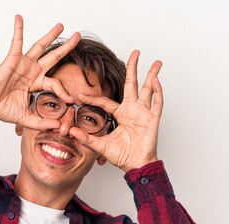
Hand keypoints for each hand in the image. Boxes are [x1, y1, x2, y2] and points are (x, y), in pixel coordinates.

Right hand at [0, 15, 80, 130]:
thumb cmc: (2, 109)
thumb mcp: (26, 119)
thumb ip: (42, 123)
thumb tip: (58, 127)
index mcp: (35, 84)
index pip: (55, 84)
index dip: (64, 92)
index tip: (72, 101)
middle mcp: (31, 71)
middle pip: (53, 57)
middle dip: (66, 47)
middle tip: (78, 37)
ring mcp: (23, 64)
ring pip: (40, 46)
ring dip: (50, 35)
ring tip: (61, 25)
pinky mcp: (13, 59)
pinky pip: (16, 41)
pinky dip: (18, 29)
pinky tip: (19, 18)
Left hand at [69, 50, 162, 171]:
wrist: (136, 165)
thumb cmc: (122, 156)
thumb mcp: (101, 146)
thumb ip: (87, 138)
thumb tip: (71, 131)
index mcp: (121, 115)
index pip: (106, 102)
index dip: (93, 98)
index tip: (80, 95)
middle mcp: (133, 110)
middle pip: (133, 84)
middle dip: (133, 68)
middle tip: (135, 52)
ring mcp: (144, 113)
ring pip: (148, 89)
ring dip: (152, 75)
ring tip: (155, 62)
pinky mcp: (152, 119)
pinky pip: (157, 103)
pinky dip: (157, 91)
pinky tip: (155, 80)